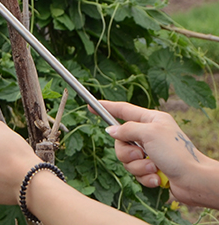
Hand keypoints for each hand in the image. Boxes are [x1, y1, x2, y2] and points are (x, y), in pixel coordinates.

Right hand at [100, 100, 218, 207]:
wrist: (195, 181)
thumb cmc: (176, 153)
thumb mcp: (149, 133)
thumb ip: (126, 129)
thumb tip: (111, 131)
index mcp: (150, 120)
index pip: (123, 110)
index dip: (106, 107)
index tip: (91, 106)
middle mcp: (149, 135)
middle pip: (121, 140)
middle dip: (127, 152)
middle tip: (139, 155)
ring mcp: (150, 153)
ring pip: (127, 158)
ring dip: (138, 166)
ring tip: (153, 168)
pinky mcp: (152, 170)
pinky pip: (136, 172)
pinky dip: (145, 177)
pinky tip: (156, 178)